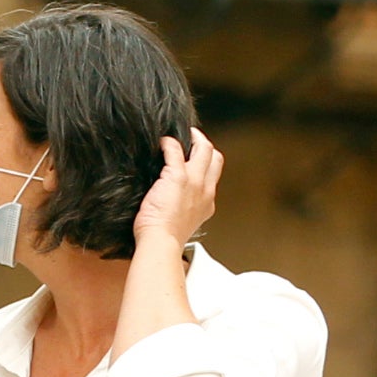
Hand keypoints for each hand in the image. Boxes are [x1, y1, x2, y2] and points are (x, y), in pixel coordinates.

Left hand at [134, 128, 222, 253]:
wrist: (161, 242)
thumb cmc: (165, 238)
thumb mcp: (185, 223)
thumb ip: (186, 210)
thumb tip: (176, 204)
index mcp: (207, 202)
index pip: (213, 177)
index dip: (207, 166)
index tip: (197, 162)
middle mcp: (205, 189)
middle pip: (215, 158)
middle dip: (206, 146)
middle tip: (194, 139)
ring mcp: (193, 181)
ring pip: (204, 150)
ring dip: (195, 138)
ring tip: (184, 134)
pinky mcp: (177, 177)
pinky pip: (175, 151)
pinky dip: (169, 143)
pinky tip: (162, 142)